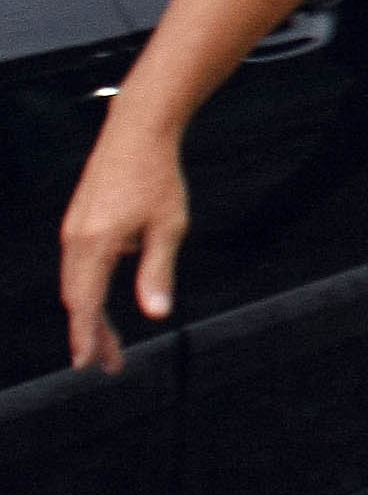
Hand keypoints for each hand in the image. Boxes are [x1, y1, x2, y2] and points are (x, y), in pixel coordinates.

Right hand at [61, 106, 188, 372]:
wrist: (137, 131)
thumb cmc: (157, 176)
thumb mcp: (169, 228)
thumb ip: (157, 273)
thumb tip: (156, 313)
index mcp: (95, 245)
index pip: (86, 304)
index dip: (87, 337)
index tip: (89, 364)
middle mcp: (75, 239)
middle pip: (76, 299)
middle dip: (90, 333)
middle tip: (107, 362)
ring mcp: (72, 229)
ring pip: (74, 283)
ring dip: (88, 313)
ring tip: (107, 340)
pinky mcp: (77, 221)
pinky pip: (77, 264)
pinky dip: (88, 288)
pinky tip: (109, 292)